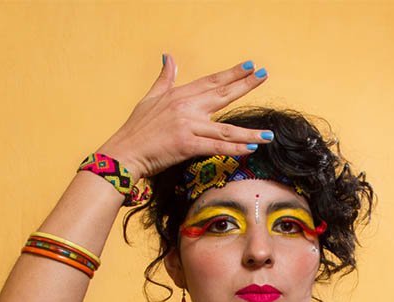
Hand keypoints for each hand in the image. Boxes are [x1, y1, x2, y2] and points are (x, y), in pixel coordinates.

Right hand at [95, 55, 273, 179]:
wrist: (124, 153)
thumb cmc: (136, 129)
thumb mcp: (149, 98)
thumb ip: (164, 79)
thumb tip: (168, 57)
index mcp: (179, 96)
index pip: (211, 81)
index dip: (231, 74)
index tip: (249, 66)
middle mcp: (186, 107)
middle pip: (222, 95)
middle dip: (245, 85)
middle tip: (264, 76)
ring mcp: (187, 126)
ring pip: (225, 129)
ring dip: (249, 133)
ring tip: (269, 135)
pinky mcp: (186, 145)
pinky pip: (216, 147)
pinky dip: (234, 148)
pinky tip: (251, 149)